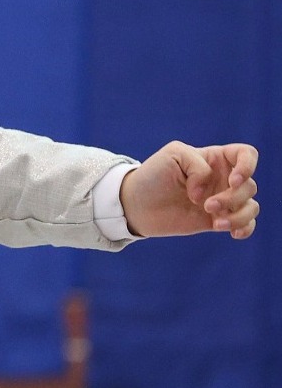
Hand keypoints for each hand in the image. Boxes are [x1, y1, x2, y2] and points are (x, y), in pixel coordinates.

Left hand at [120, 142, 258, 238]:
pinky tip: (232, 233)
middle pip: (249, 185)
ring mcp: (222, 200)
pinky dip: (245, 228)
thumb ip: (197, 164)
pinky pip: (246, 224)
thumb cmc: (153, 175)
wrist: (136, 204)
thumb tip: (206, 193)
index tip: (234, 179)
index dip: (248, 166)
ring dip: (238, 215)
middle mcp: (223, 179)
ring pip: (251, 206)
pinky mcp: (217, 220)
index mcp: (215, 159)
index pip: (247, 154)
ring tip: (216, 223)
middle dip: (232, 197)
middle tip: (207, 205)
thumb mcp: (172, 155)